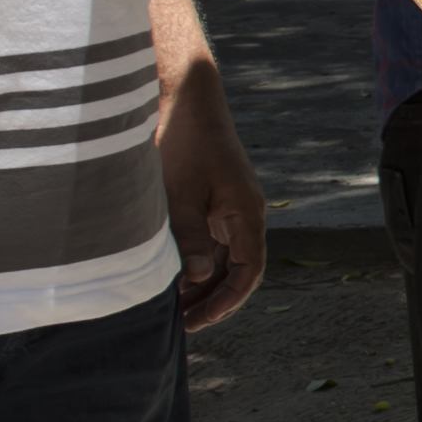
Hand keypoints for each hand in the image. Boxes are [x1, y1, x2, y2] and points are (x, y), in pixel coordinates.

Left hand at [154, 45, 268, 328]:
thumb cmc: (182, 140)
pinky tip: (172, 274)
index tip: (198, 321)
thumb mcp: (181, 193)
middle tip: (182, 325)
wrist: (184, 97)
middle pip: (238, 270)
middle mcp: (245, 212)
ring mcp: (230, 205)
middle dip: (213, 300)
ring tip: (173, 306)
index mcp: (247, 212)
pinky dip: (196, 260)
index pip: (248, 272)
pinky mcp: (214, 198)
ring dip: (203, 282)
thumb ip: (191, 237)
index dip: (226, 302)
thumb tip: (198, 279)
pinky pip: (212, 240)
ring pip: (223, 257)